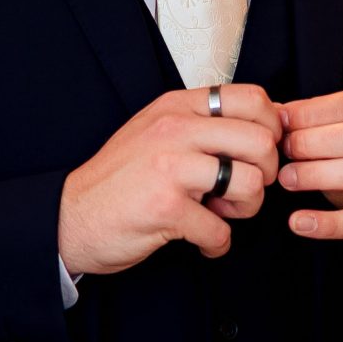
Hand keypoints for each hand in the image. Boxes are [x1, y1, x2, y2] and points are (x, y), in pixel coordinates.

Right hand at [57, 85, 282, 275]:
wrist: (70, 216)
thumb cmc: (120, 178)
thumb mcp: (158, 131)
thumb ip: (203, 123)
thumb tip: (265, 123)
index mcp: (177, 106)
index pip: (253, 98)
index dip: (272, 128)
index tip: (260, 152)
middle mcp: (176, 130)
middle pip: (262, 142)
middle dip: (266, 173)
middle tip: (243, 188)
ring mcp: (171, 168)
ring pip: (251, 184)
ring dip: (246, 209)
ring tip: (221, 213)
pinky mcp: (166, 209)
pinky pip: (221, 230)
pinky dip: (217, 243)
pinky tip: (202, 240)